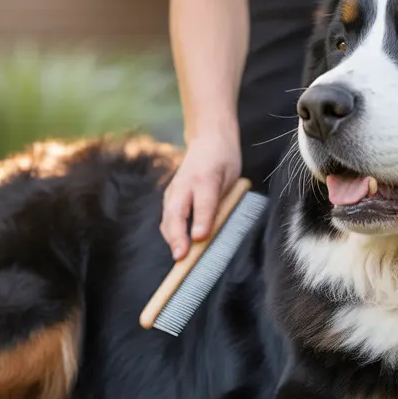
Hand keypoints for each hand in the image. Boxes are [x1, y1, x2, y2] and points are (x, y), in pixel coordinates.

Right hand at [160, 130, 241, 259]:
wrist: (208, 140)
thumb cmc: (222, 161)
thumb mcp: (230, 179)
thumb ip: (219, 203)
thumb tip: (207, 231)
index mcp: (204, 178)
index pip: (204, 203)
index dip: (202, 221)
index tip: (200, 238)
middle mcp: (184, 184)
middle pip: (176, 213)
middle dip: (177, 236)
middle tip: (181, 258)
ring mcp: (173, 191)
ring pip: (168, 217)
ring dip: (172, 238)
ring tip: (178, 258)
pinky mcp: (169, 197)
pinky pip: (168, 218)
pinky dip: (171, 233)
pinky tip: (178, 247)